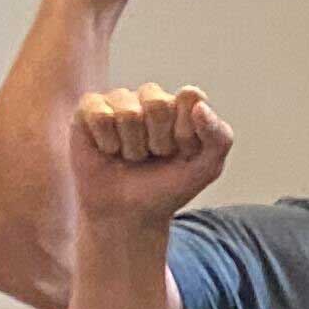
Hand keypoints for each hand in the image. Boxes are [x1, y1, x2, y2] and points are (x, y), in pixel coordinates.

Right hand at [70, 83, 234, 225]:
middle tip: (154, 155)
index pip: (190, 97)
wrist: (130, 211)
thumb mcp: (206, 168)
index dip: (187, 132)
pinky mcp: (90, 108)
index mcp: (183, 105)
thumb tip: (199, 105)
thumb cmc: (168, 187)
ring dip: (133, 146)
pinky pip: (101, 116)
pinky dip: (108, 142)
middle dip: (159, 140)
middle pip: (158, 103)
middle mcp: (151, 97)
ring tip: (132, 156)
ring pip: (129, 113)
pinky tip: (109, 150)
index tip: (184, 152)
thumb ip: (219, 137)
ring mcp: (119, 100)